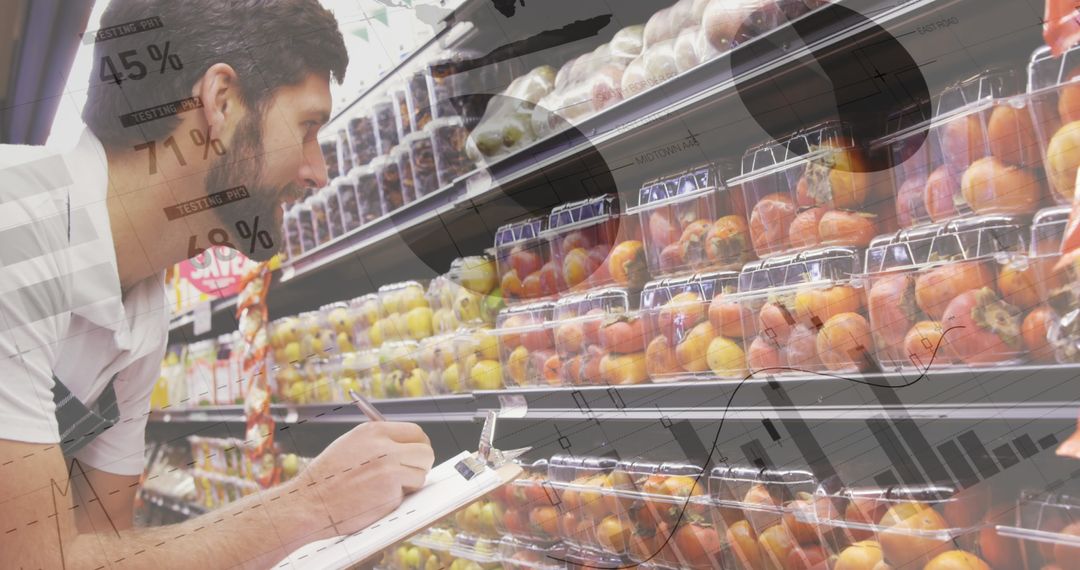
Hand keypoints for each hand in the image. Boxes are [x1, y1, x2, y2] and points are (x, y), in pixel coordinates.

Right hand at [285, 422, 434, 537]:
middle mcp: (385, 446)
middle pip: (426, 452)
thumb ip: (378, 442)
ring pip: (421, 474)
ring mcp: (390, 468)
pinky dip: (396, 499)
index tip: (417, 454)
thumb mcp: (350, 445)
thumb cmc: (326, 479)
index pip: (415, 431)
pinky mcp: (391, 490)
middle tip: (411, 475)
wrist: (309, 503)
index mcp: (374, 431)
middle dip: (421, 465)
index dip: (419, 445)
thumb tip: (406, 446)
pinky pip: (407, 494)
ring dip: (409, 484)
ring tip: (383, 489)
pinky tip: (374, 500)